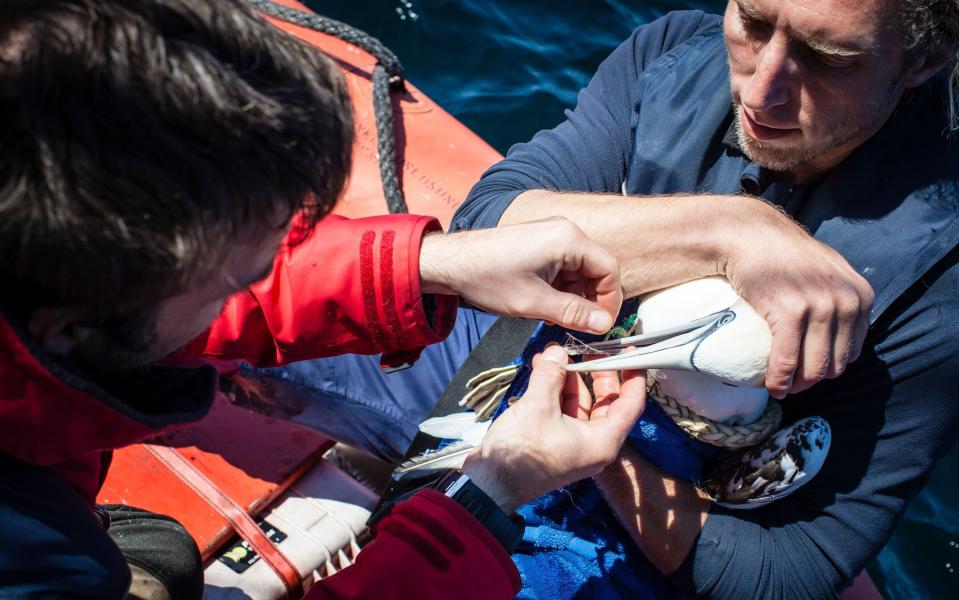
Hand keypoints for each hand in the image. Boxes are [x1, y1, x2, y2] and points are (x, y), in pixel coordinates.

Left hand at [420, 218, 621, 333]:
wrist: (451, 263)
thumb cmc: (488, 277)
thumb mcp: (534, 302)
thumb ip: (573, 313)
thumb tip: (602, 324)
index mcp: (569, 239)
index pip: (609, 270)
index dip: (609, 300)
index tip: (600, 325)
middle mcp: (565, 233)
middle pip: (596, 270)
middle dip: (589, 300)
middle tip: (576, 325)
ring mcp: (552, 237)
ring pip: (579, 272)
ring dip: (573, 297)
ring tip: (554, 316)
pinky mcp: (541, 245)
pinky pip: (563, 269)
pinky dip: (560, 289)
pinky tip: (544, 305)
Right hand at [462, 345, 645, 512]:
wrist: (489, 483)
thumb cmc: (520, 453)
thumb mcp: (538, 406)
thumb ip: (551, 375)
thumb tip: (557, 352)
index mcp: (602, 441)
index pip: (631, 404)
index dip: (633, 375)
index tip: (630, 352)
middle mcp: (593, 444)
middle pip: (606, 402)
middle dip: (596, 373)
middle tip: (589, 348)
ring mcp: (573, 443)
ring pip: (582, 404)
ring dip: (569, 378)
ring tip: (555, 355)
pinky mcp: (555, 441)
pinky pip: (563, 411)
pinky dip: (555, 390)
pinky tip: (542, 370)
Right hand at [719, 199, 874, 398]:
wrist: (749, 235)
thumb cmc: (782, 254)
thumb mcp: (827, 271)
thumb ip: (841, 296)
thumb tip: (840, 328)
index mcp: (861, 296)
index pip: (853, 351)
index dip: (830, 367)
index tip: (807, 370)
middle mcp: (847, 302)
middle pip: (836, 365)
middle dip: (813, 381)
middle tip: (791, 384)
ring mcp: (820, 307)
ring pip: (814, 369)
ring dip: (797, 386)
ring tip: (782, 388)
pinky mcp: (791, 313)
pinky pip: (787, 362)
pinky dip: (779, 380)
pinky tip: (772, 386)